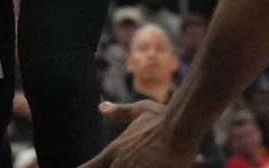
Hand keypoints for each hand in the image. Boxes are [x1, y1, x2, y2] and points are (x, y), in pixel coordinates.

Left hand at [78, 100, 194, 167]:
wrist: (180, 127)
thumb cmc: (161, 118)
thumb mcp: (138, 110)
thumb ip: (119, 111)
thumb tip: (101, 107)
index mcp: (115, 150)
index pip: (88, 167)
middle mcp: (120, 163)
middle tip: (128, 163)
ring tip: (141, 164)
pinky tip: (152, 167)